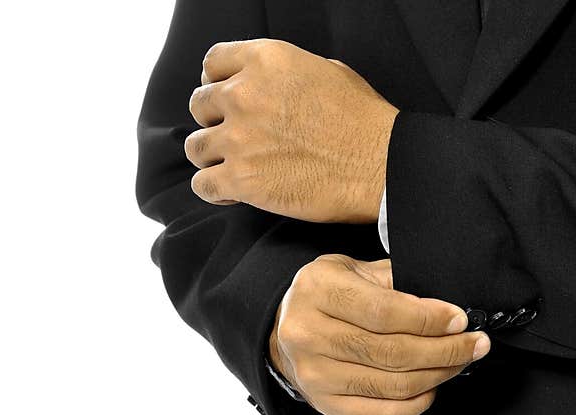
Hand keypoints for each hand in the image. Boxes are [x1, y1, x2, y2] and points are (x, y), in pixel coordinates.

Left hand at [185, 39, 398, 222]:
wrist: (380, 166)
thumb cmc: (364, 122)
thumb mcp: (328, 72)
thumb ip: (286, 74)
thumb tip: (272, 84)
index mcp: (266, 61)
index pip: (213, 62)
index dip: (216, 82)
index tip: (225, 99)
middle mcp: (245, 95)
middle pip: (200, 105)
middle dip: (215, 121)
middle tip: (236, 137)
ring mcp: (239, 139)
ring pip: (195, 147)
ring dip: (211, 156)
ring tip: (232, 166)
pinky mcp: (241, 180)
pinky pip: (203, 184)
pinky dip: (213, 189)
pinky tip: (231, 191)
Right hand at [270, 256, 490, 414]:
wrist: (284, 328)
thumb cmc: (328, 294)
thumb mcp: (354, 270)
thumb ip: (394, 281)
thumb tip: (446, 305)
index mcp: (318, 290)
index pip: (384, 311)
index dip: (429, 319)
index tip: (460, 319)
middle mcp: (309, 334)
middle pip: (392, 352)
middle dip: (445, 350)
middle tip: (475, 344)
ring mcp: (315, 374)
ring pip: (392, 385)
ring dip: (437, 375)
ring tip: (460, 361)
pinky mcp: (324, 403)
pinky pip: (382, 413)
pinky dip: (417, 403)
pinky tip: (433, 386)